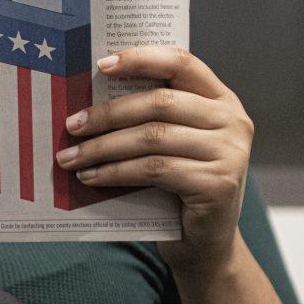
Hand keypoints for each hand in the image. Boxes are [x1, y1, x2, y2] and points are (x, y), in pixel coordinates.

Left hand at [54, 47, 253, 274]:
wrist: (205, 245)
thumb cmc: (177, 186)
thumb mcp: (170, 142)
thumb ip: (149, 116)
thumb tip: (86, 98)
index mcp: (220, 98)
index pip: (181, 62)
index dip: (140, 58)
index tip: (100, 64)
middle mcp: (233, 120)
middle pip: (160, 102)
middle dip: (108, 113)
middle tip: (71, 125)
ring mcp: (230, 152)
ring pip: (152, 137)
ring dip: (103, 147)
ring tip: (71, 157)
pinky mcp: (218, 184)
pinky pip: (155, 170)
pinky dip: (116, 172)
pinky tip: (91, 177)